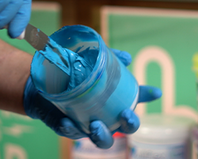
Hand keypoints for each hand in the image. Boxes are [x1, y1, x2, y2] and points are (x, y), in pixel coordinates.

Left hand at [23, 48, 161, 148]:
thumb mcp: (89, 63)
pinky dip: (69, 129)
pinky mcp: (66, 127)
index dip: (147, 96)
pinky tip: (66, 122)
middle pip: (124, 129)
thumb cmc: (71, 76)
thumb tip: (126, 57)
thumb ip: (107, 59)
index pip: (135, 100)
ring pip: (102, 140)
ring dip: (102, 135)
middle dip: (129, 124)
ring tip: (96, 125)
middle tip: (125, 115)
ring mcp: (86, 125)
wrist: (42, 83)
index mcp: (113, 102)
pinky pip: (70, 132)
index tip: (155, 91)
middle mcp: (104, 117)